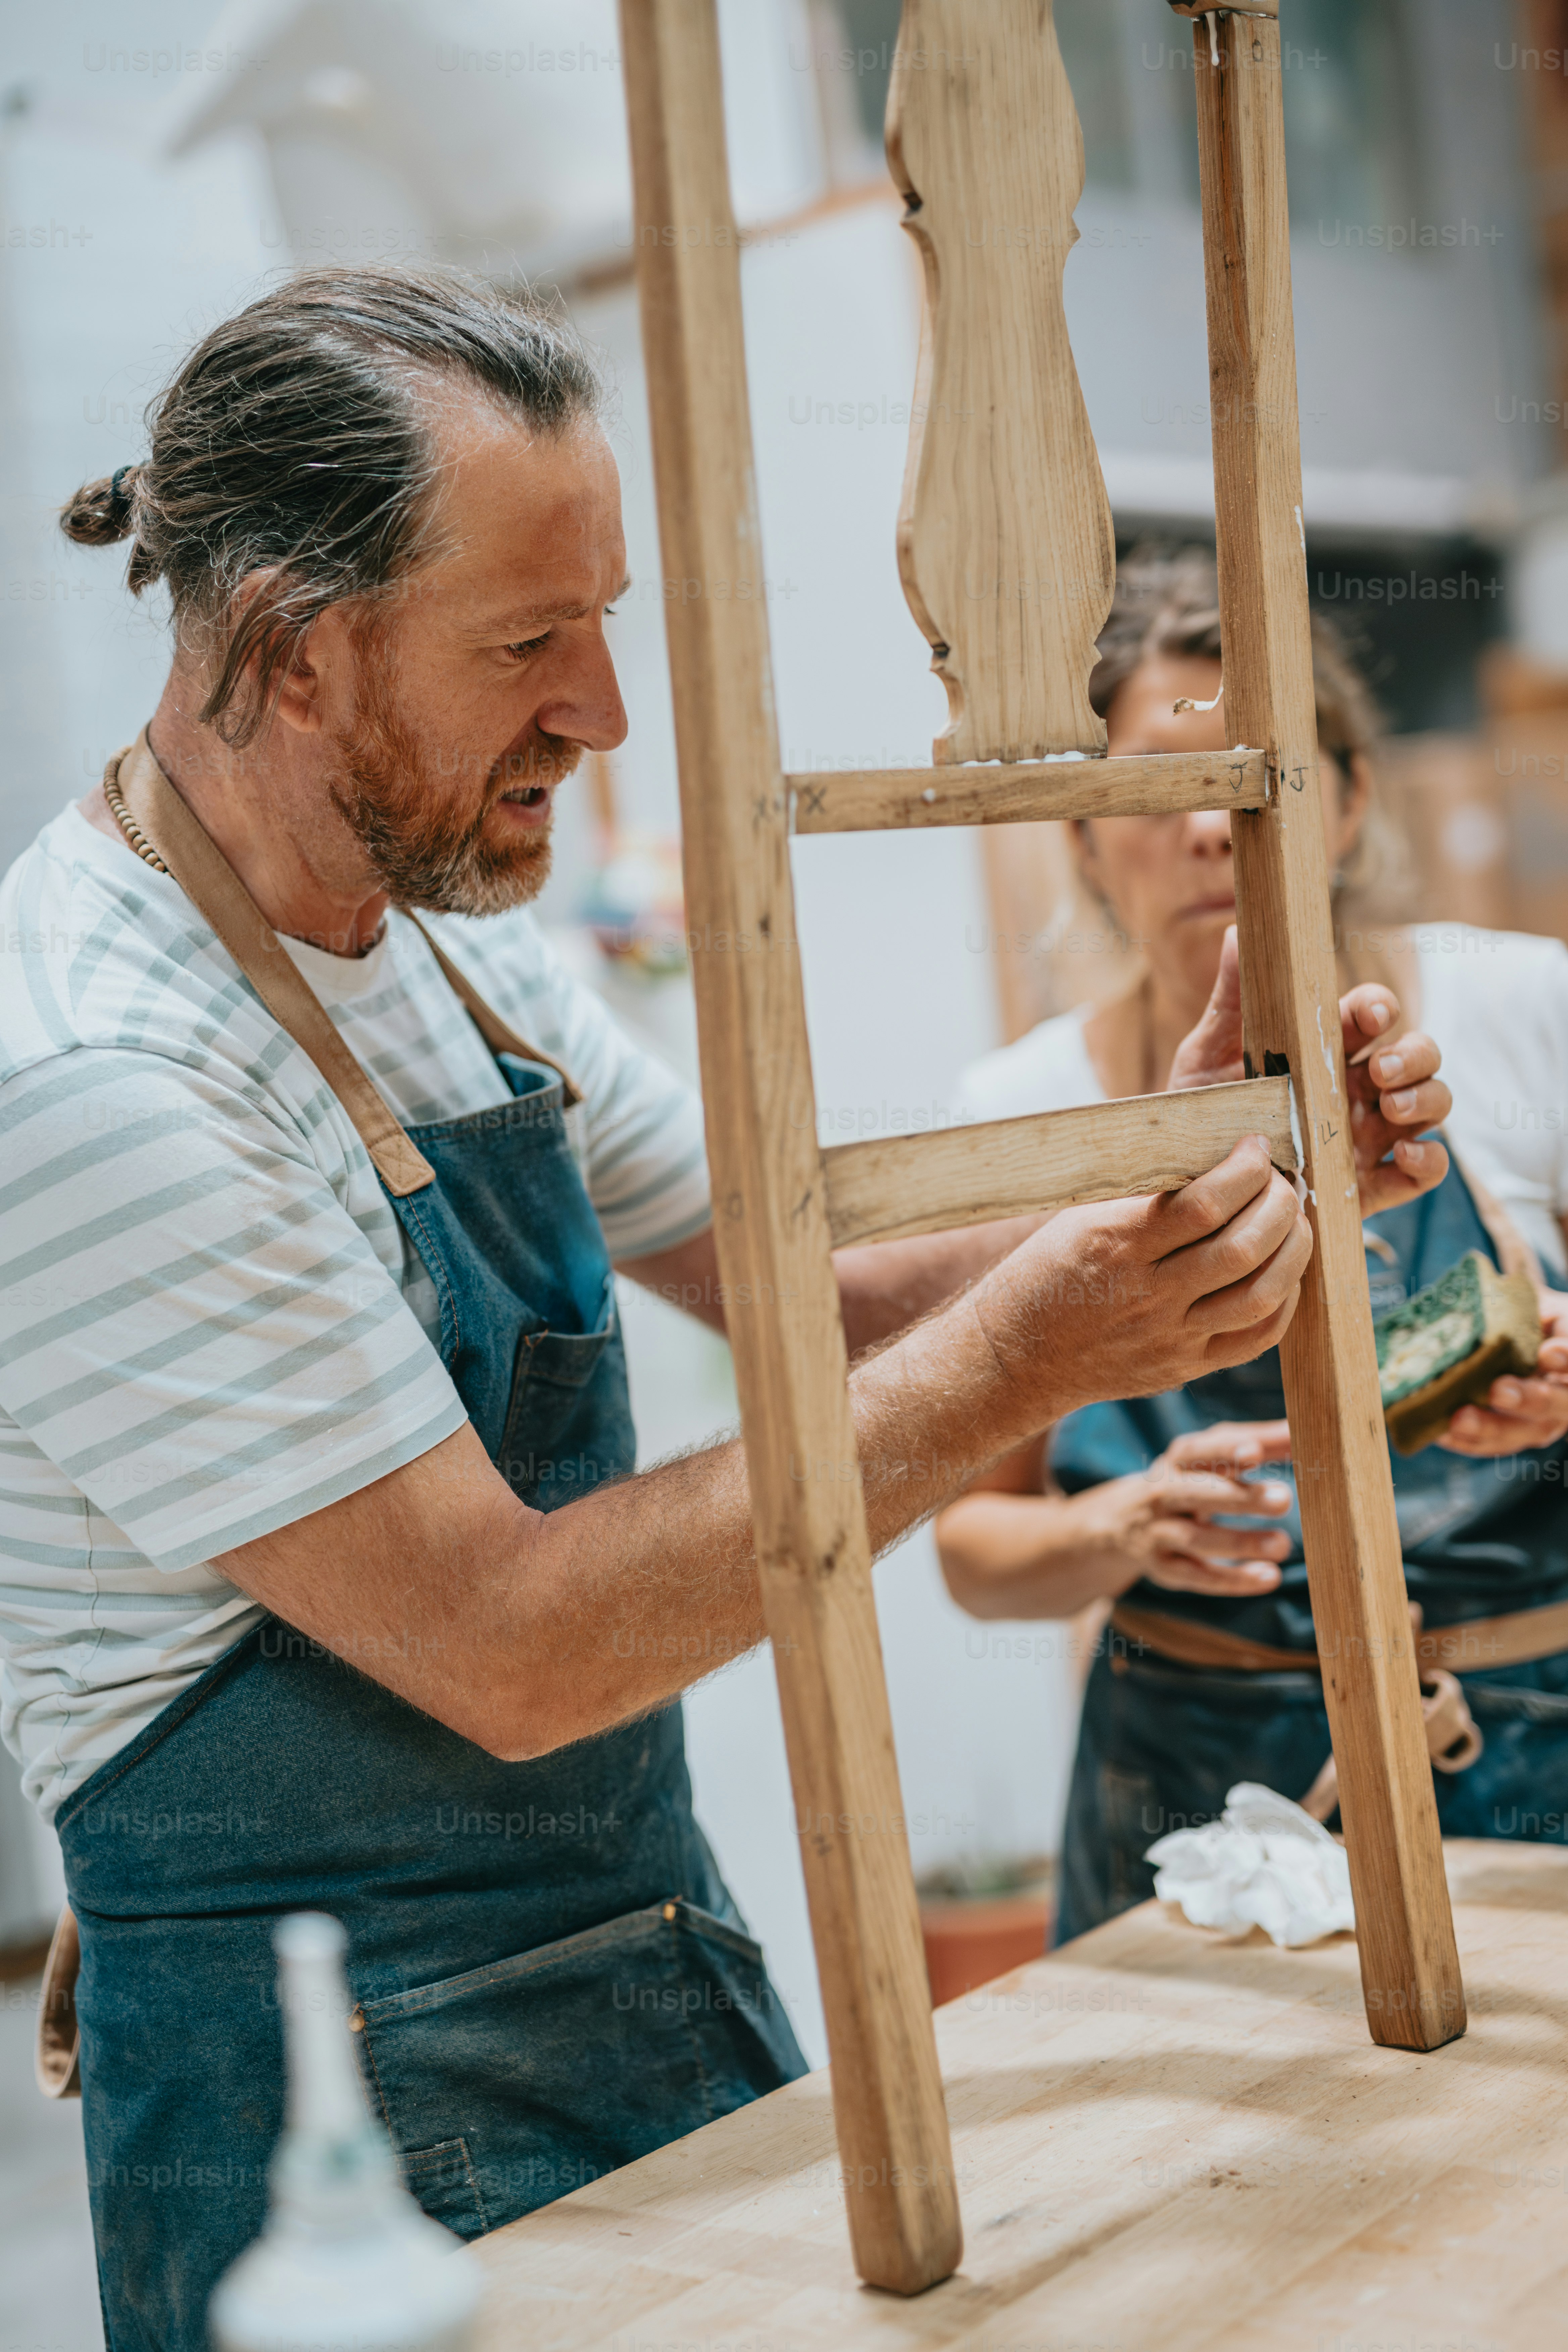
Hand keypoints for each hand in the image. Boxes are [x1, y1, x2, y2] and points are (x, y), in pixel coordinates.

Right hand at [973, 1135, 1311, 1430]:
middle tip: (1281, 1181)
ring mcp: (1169, 1337)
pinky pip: (1257, 1337)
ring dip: (1294, 1249)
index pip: (1205, 1204)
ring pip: (1262, 1295)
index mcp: (1117, 1244)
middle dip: (1280, 1203)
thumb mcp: (1082, 1217)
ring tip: (1292, 1221)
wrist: (1014, 1356)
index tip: (1255, 1147)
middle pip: (1244, 1247)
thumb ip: (1147, 1194)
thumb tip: (1217, 1156)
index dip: (1246, 1170)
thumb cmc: (1047, 1272)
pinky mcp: (1184, 1367)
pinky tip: (1284, 1272)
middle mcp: (1147, 1295)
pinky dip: (1286, 1300)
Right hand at [1068, 1421, 1294, 1597]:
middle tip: (1284, 1498)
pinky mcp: (1165, 1568)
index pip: (1200, 1452)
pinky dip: (1232, 1579)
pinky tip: (1269, 1577)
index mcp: (1178, 1460)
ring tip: (1283, 1545)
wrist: (1122, 1522)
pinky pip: (1198, 1576)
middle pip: (1198, 1494)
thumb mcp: (1211, 1458)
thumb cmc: (1188, 1479)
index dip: (1226, 1451)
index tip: (1256, 1451)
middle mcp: (1163, 1494)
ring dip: (1241, 1542)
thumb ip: (1256, 1442)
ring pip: (1198, 1540)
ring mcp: (1160, 1533)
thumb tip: (1301, 1430)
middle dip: (1239, 1497)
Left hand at [1167, 930, 1450, 1215]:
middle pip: (1417, 1055)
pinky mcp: (1369, 1184)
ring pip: (1431, 1103)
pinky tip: (1405, 1154)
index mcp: (1325, 1049)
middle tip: (1381, 1070)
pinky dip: (1428, 1161)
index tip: (1368, 1016)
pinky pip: (1424, 1171)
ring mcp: (1369, 1135)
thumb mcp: (1207, 1054)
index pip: (1371, 1016)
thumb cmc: (1205, 1112)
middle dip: (1413, 1055)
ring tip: (1390, 1106)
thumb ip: (1230, 997)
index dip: (1379, 1009)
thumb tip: (1238, 931)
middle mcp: (1356, 1088)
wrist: (1191, 1182)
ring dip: (1425, 1099)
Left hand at [1441, 1293, 1567, 1455]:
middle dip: (1528, 1400)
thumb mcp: (1535, 1304)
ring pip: (1520, 1432)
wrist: (1518, 1347)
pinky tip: (1439, 1431)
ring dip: (1489, 1427)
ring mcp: (1538, 1423)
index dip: (1567, 1359)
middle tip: (1499, 1390)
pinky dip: (1463, 1439)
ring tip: (1460, 1419)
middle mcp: (1563, 1398)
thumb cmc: (1529, 1319)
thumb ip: (1528, 1292)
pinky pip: (1488, 1445)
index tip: (1549, 1352)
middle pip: (1554, 1405)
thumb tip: (1510, 1264)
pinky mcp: (1508, 1437)